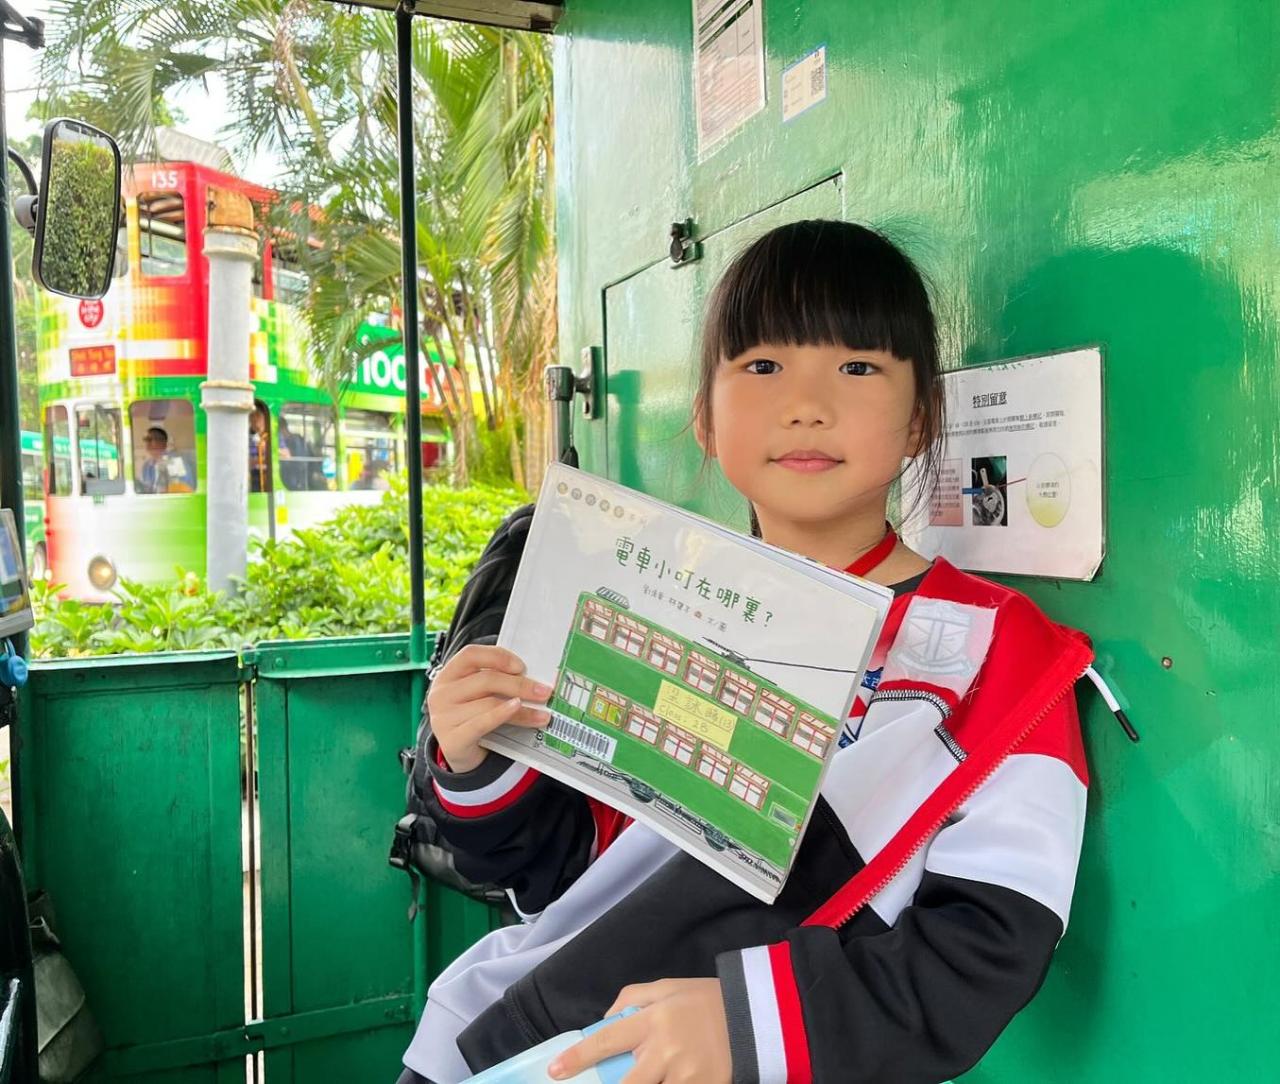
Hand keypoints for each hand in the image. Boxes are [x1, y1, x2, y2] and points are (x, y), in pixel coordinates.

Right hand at [427, 644, 552, 772]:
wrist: (455, 754)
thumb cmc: (470, 717)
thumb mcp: (476, 696)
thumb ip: (495, 683)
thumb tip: (533, 678)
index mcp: (448, 675)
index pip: (470, 655)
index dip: (498, 657)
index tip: (522, 667)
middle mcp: (442, 693)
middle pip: (485, 680)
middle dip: (519, 684)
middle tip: (544, 692)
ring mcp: (444, 717)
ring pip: (489, 703)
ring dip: (522, 708)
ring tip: (543, 713)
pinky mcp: (452, 740)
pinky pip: (482, 723)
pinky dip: (502, 715)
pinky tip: (518, 711)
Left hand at [548, 979, 731, 1083]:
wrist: (759, 1017)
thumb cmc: (706, 1000)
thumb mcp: (667, 987)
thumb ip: (631, 998)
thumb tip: (603, 1020)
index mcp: (654, 1020)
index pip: (607, 1040)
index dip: (578, 1057)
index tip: (555, 1071)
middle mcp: (666, 1051)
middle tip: (604, 1083)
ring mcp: (686, 1077)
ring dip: (646, 1083)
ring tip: (654, 1071)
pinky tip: (674, 1077)